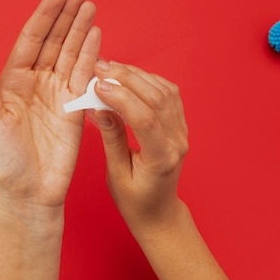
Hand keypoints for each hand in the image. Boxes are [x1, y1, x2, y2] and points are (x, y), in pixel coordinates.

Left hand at [0, 0, 99, 212]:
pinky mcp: (75, 107)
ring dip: (81, 29)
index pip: (31, 40)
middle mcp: (36, 82)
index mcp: (12, 81)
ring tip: (90, 5)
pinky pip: (84, 75)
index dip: (44, 16)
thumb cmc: (3, 158)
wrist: (30, 190)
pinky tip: (96, 35)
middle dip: (66, 16)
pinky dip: (91, 55)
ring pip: (71, 53)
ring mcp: (57, 93)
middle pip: (54, 41)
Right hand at [89, 60, 188, 232]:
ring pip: (165, 91)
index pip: (144, 119)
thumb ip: (112, 139)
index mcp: (161, 158)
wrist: (159, 212)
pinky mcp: (179, 125)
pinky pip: (169, 94)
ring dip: (137, 75)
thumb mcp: (117, 175)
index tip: (97, 85)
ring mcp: (182, 132)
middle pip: (157, 98)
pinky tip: (128, 76)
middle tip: (100, 68)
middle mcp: (177, 142)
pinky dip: (148, 80)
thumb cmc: (135, 201)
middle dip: (127, 78)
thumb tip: (100, 107)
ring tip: (110, 68)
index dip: (120, 98)